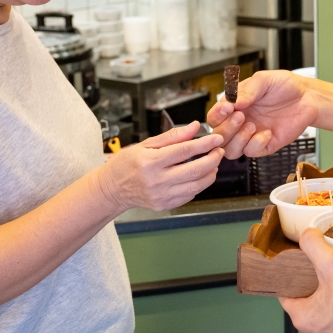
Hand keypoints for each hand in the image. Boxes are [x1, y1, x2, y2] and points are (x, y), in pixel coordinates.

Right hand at [94, 122, 223, 211]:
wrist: (113, 188)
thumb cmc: (127, 164)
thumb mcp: (146, 144)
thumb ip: (172, 136)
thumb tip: (193, 128)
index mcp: (150, 162)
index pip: (184, 151)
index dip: (204, 144)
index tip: (216, 138)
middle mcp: (156, 181)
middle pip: (194, 170)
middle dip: (212, 159)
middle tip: (219, 151)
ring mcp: (161, 195)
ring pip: (196, 186)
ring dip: (210, 173)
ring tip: (213, 163)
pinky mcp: (164, 205)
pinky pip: (189, 196)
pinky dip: (199, 185)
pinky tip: (200, 176)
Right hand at [206, 71, 317, 158]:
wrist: (307, 97)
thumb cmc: (285, 86)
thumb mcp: (264, 80)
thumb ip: (246, 91)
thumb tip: (232, 102)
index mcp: (235, 106)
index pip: (214, 117)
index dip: (217, 115)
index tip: (227, 107)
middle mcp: (240, 122)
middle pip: (218, 136)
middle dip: (226, 128)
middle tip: (241, 116)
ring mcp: (251, 135)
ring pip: (230, 150)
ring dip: (237, 140)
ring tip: (252, 125)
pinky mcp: (264, 145)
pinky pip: (251, 152)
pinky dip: (256, 144)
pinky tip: (267, 132)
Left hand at [279, 229, 332, 332]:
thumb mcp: (332, 263)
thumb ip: (313, 245)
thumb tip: (306, 235)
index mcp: (304, 319)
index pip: (287, 295)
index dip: (292, 278)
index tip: (300, 267)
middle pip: (308, 303)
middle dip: (315, 286)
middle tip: (325, 269)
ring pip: (327, 312)